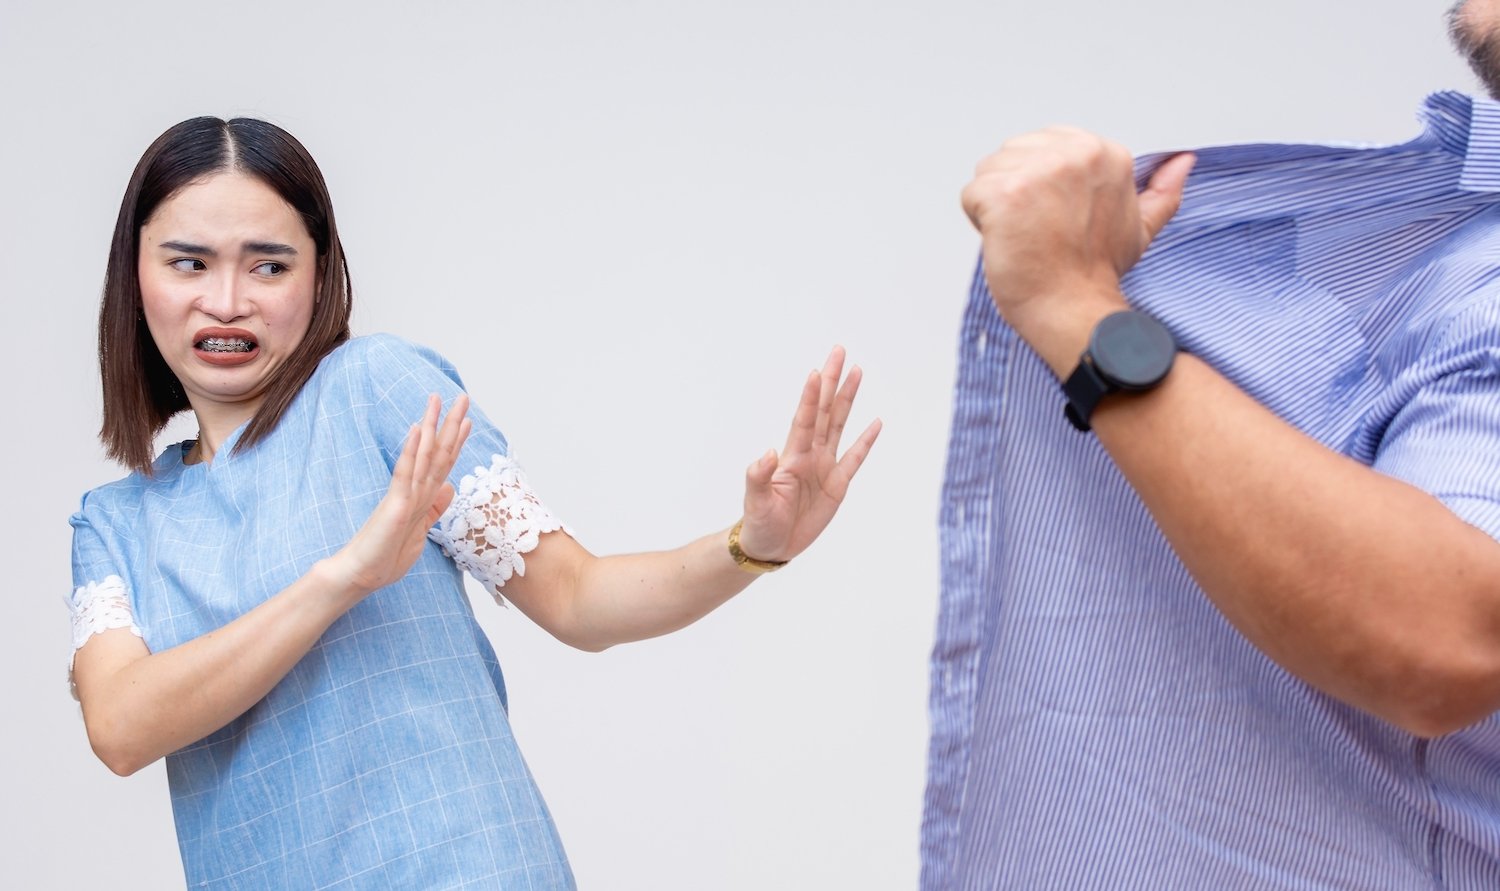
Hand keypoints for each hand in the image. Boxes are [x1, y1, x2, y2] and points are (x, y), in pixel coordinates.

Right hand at [330, 394, 472, 596]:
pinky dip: (413, 451)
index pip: (443, 463)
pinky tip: (418, 429)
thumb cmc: (385, 556)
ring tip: (438, 400)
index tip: (467, 420)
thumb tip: (449, 488)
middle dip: (450, 423)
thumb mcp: (420, 530)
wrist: (361, 575)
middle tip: (463, 396)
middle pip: (436, 451)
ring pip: (421, 454)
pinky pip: (406, 473)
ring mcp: (404, 494)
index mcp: (422, 496)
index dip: (456, 441)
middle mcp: (414, 489)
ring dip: (431, 426)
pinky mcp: (396, 504)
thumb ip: (434, 508)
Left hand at [736, 347, 881, 562]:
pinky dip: (866, 440)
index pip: (804, 419)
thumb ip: (759, 477)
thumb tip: (768, 453)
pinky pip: (855, 458)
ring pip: (840, 425)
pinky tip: (876, 422)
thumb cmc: (760, 523)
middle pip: (825, 410)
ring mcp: (824, 467)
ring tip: (857, 372)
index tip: (817, 371)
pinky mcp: (837, 484)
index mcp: (792, 456)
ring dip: (848, 399)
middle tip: (839, 351)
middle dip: (832, 381)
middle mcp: (810, 454)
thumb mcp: (756, 502)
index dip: (811, 396)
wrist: (771, 545)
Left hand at [960, 129, 1194, 372]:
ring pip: (989, 173)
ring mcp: (1038, 171)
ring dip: (997, 208)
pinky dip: (981, 223)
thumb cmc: (1097, 272)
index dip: (1042, 188)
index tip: (1059, 218)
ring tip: (1027, 236)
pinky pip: (972, 196)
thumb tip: (1183, 162)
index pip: (1041, 147)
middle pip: (1011, 155)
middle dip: (1017, 193)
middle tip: (1042, 231)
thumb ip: (1161, 190)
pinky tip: (1009, 241)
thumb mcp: (1141, 226)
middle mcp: (1074, 154)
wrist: (1074, 309)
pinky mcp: (1006, 193)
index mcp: (1104, 153)